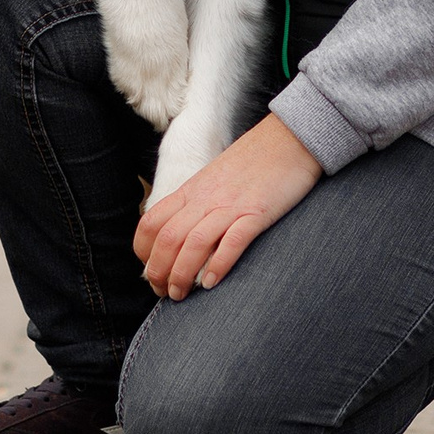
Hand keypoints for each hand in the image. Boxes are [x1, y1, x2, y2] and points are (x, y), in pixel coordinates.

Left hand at [133, 114, 322, 299]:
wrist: (289, 138)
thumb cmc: (253, 163)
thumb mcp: (214, 180)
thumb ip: (196, 204)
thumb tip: (181, 237)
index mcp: (191, 190)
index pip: (151, 222)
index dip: (143, 252)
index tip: (150, 271)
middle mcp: (205, 198)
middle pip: (167, 238)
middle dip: (158, 271)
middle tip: (162, 292)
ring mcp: (231, 205)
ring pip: (193, 243)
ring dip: (181, 274)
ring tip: (180, 295)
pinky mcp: (257, 212)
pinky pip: (232, 241)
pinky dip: (218, 265)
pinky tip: (211, 283)